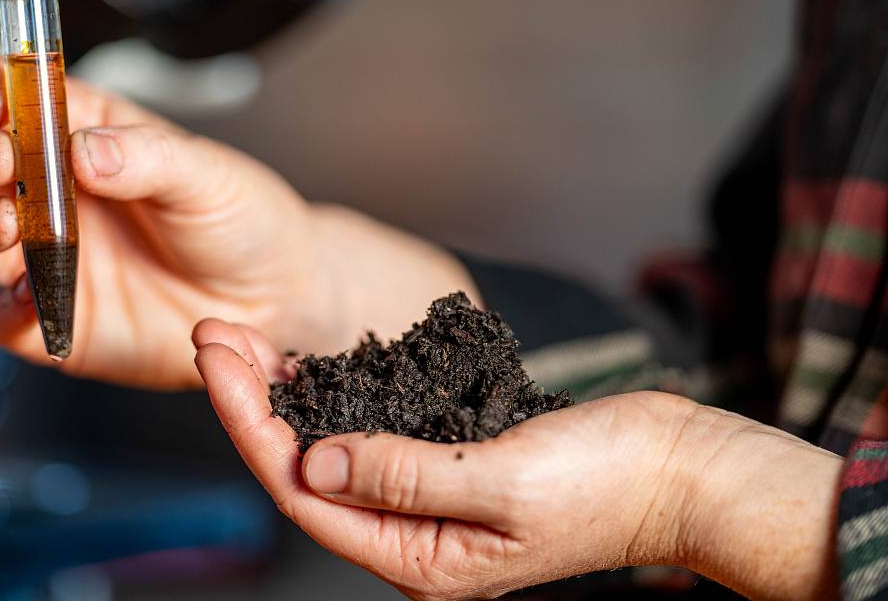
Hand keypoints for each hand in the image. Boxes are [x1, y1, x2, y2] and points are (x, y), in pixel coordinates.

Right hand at [0, 54, 472, 387]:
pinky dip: (3, 310)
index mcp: (76, 132)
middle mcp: (44, 191)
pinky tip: (34, 301)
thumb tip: (85, 146)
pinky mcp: (50, 318)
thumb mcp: (206, 172)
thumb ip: (146, 154)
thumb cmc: (240, 220)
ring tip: (7, 226)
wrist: (274, 299)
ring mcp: (39, 256)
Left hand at [193, 320, 842, 599]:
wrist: (678, 469)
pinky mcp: (442, 463)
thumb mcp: (503, 480)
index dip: (251, 426)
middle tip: (214, 333)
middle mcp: (410, 537)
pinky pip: (368, 433)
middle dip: (252, 403)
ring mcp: (424, 502)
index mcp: (418, 560)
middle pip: (303, 469)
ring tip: (243, 338)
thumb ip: (405, 475)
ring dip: (284, 396)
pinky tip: (308, 363)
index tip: (218, 363)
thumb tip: (311, 464)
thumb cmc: (609, 482)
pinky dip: (333, 395)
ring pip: (329, 448)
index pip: (303, 493)